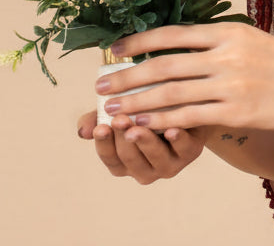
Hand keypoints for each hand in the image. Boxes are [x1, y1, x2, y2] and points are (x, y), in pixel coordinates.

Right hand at [76, 109, 204, 184]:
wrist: (183, 103)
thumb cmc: (143, 110)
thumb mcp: (119, 110)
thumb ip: (98, 119)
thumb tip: (83, 131)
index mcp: (124, 162)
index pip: (110, 158)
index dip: (104, 144)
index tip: (100, 127)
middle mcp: (145, 170)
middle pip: (131, 159)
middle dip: (123, 140)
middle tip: (119, 120)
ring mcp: (168, 164)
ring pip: (155, 157)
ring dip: (145, 141)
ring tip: (137, 127)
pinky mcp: (190, 152)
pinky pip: (183, 148)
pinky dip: (177, 140)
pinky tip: (171, 130)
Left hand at [96, 22, 273, 132]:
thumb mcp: (253, 39)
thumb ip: (218, 41)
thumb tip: (176, 44)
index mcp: (228, 31)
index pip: (172, 34)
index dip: (138, 42)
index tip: (113, 50)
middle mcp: (226, 55)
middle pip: (164, 65)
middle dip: (126, 76)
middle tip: (100, 85)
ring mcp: (231, 85)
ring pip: (171, 93)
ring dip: (136, 101)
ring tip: (112, 108)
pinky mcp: (237, 112)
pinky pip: (189, 116)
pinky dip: (161, 120)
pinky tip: (142, 123)